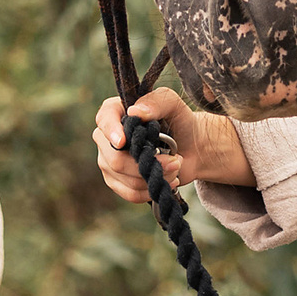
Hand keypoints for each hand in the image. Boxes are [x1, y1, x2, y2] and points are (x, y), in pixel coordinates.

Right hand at [92, 89, 251, 202]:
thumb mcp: (173, 104)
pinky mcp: (118, 181)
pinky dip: (150, 191)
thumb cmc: (181, 121)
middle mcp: (107, 137)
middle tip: (174, 161)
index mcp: (116, 112)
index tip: (123, 142)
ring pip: (123, 177)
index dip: (111, 131)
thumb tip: (135, 112)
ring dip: (153, 177)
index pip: (104, 119)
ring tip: (175, 167)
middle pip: (114, 157)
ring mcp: (109, 161)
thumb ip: (156, 102)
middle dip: (146, 163)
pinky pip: (129, 193)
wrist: (192, 148)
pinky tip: (167, 181)